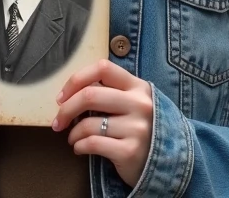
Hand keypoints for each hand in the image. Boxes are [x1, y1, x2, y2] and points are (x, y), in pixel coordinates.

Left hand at [53, 59, 153, 187]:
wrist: (169, 161)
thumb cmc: (141, 128)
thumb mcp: (134, 103)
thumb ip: (112, 93)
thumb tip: (71, 93)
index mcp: (138, 87)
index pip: (102, 68)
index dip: (76, 79)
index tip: (63, 96)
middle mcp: (139, 104)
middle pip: (90, 95)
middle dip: (66, 109)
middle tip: (59, 121)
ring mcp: (137, 128)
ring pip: (88, 123)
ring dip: (73, 133)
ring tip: (73, 138)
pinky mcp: (130, 151)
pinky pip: (92, 144)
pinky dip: (79, 147)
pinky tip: (80, 149)